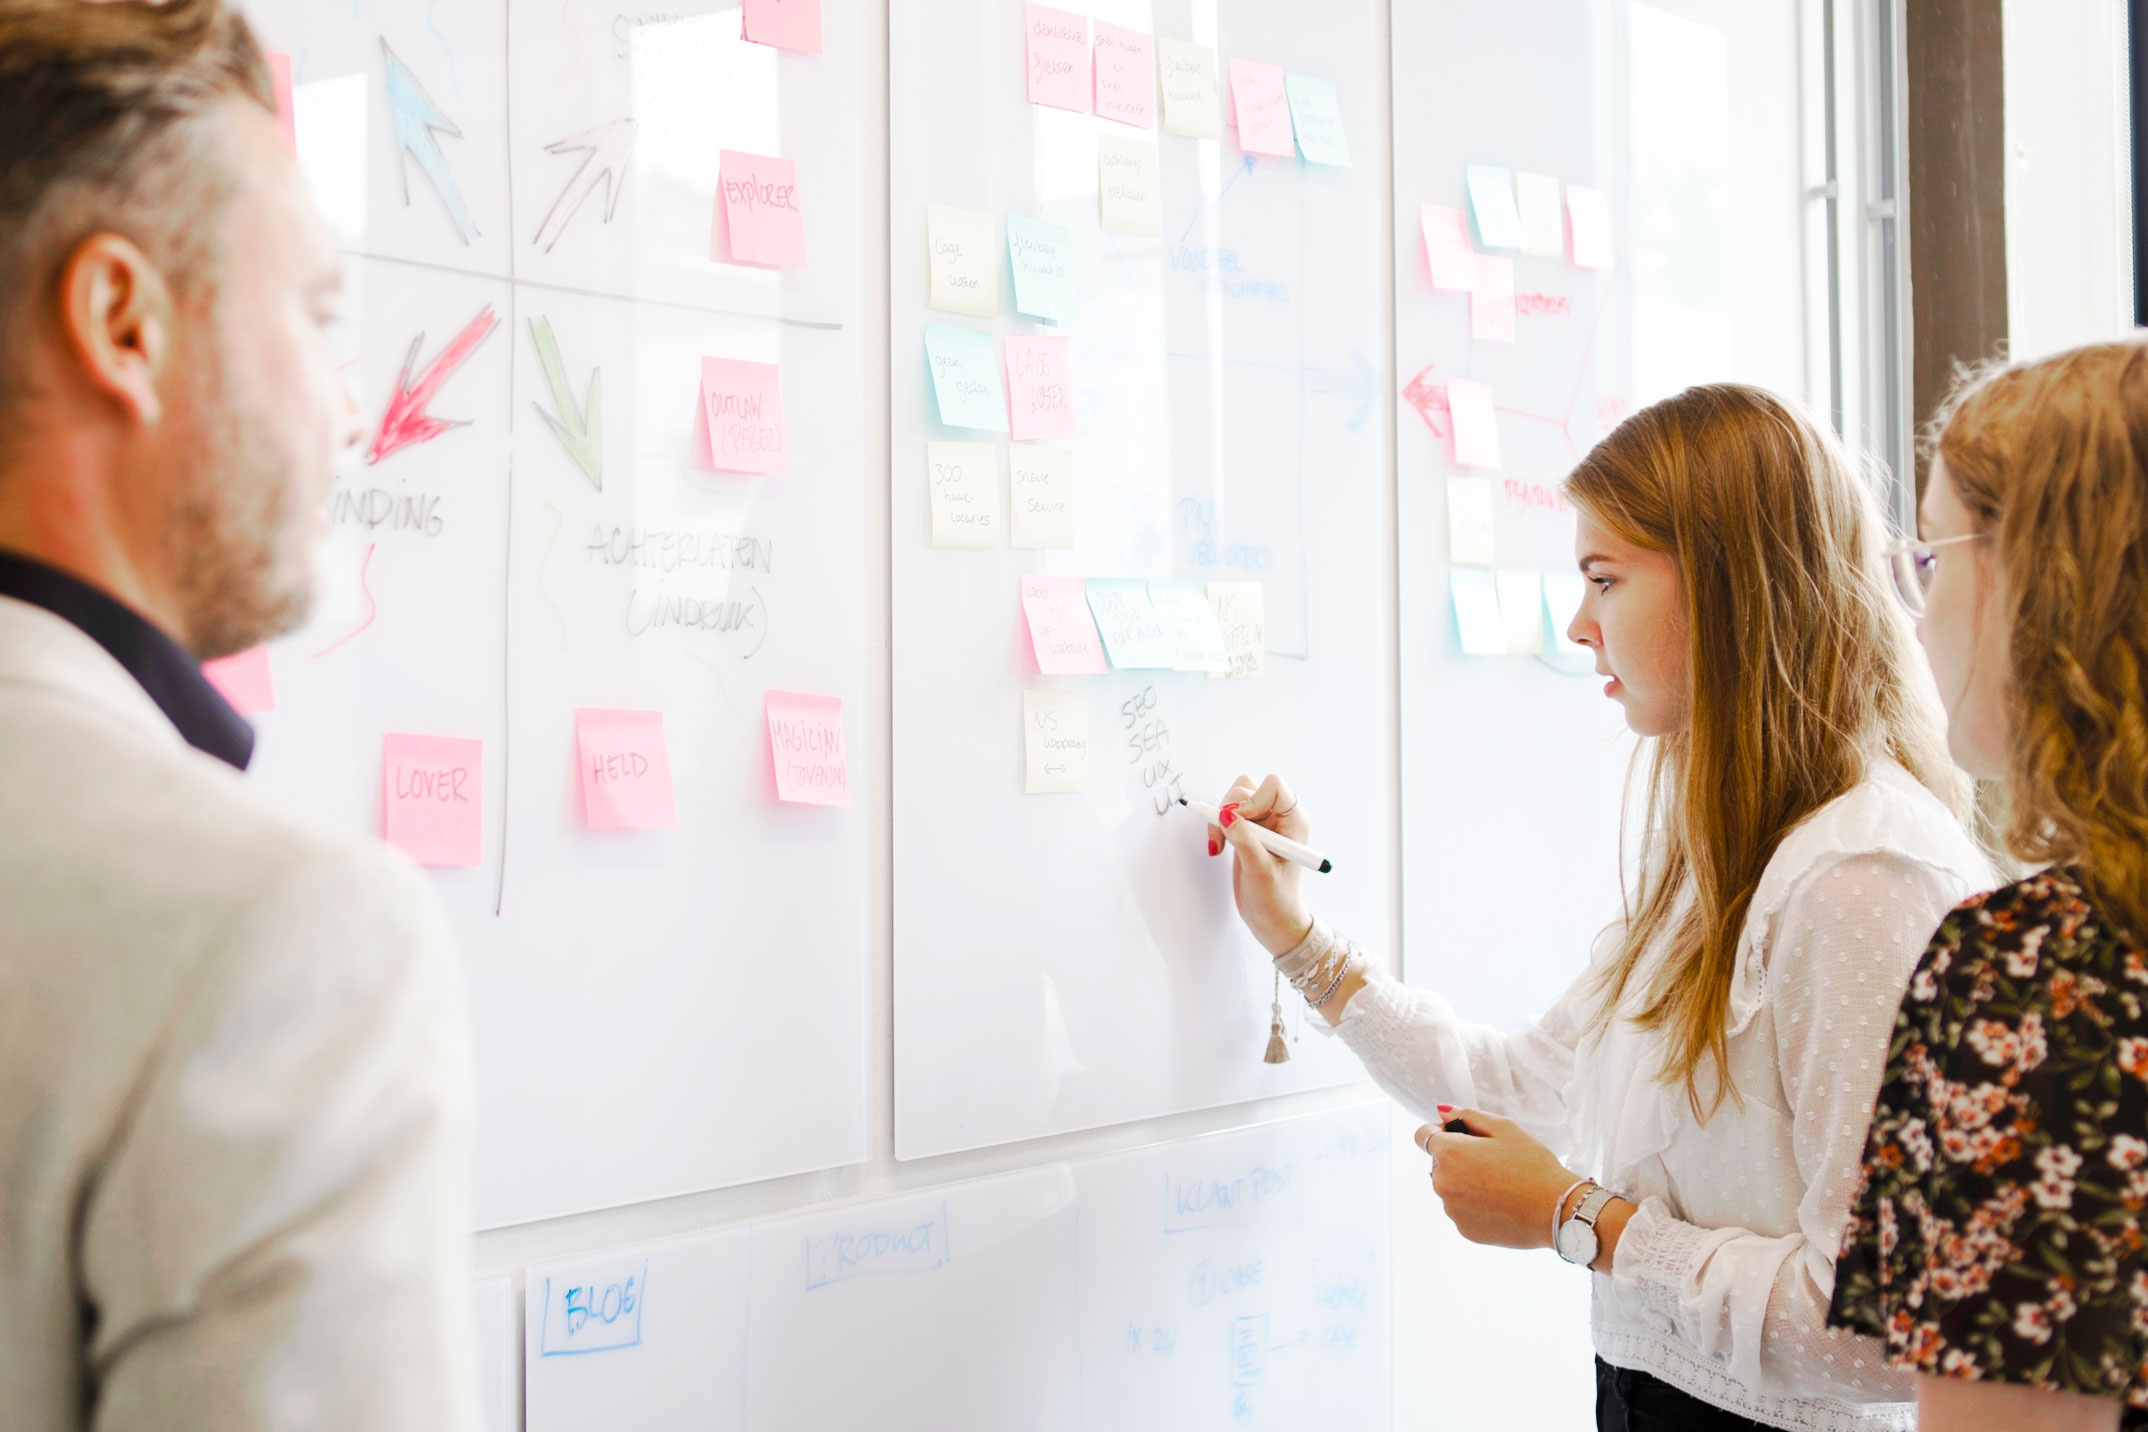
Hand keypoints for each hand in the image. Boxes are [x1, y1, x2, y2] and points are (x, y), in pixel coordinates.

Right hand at [1209, 773, 1312, 954]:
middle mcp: (1280, 817)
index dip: (1252, 800)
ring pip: (1234, 799)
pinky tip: (1219, 847)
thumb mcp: (1260, 871)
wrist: (1271, 919)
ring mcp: (1263, 823)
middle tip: (1225, 837)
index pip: (1273, 786)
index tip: (1240, 823)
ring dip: (1220, 818)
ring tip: (1220, 844)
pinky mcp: (1247, 831)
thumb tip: (1225, 814)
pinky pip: (1227, 814)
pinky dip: (1217, 826)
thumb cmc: (1275, 899)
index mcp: (1294, 821)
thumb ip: (1244, 840)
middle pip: (1248, 788)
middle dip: (1230, 810)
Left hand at [1417, 1107, 1578, 1250]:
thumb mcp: (1504, 1128)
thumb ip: (1467, 1115)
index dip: (1439, 1131)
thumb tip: (1441, 1111)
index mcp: (1449, 1154)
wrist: (1555, 1210)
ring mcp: (1452, 1209)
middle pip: (1438, 1162)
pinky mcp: (1464, 1229)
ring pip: (1450, 1187)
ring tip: (1500, 1183)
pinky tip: (1501, 1203)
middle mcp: (1442, 1183)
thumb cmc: (1533, 1165)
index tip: (1461, 1136)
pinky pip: (1462, 1209)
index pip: (1422, 1135)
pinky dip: (1475, 1205)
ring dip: (1465, 1182)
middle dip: (1457, 1158)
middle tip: (1492, 1160)